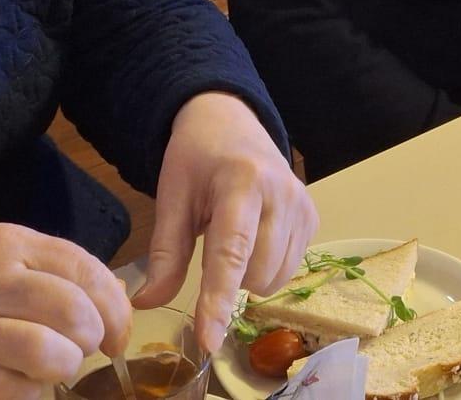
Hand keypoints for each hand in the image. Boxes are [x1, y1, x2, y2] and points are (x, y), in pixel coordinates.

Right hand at [0, 223, 132, 399]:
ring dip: (63, 368)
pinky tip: (21, 387)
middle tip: (85, 350)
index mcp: (6, 244)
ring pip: (49, 353)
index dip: (114, 305)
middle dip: (92, 338)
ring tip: (55, 368)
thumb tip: (115, 301)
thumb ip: (52, 272)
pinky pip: (14, 392)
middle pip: (73, 311)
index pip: (83, 268)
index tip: (119, 332)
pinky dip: (29, 394)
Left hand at [134, 92, 318, 353]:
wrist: (231, 121)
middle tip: (210, 247)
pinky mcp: (312, 215)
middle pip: (256, 273)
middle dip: (229, 280)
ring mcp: (303, 204)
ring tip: (232, 240)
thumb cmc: (196, 159)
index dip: (217, 300)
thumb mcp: (172, 198)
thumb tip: (148, 304)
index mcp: (241, 183)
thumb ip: (165, 253)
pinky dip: (267, 267)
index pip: (231, 253)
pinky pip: (291, 267)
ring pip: (276, 277)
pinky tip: (254, 237)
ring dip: (249, 276)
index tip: (208, 340)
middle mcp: (282, 193)